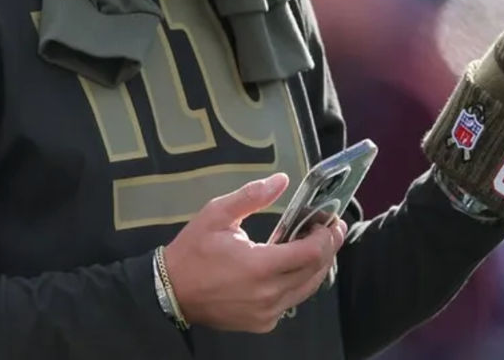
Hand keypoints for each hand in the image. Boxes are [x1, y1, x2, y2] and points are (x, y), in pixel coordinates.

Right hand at [162, 173, 347, 332]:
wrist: (171, 291)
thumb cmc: (193, 250)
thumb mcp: (217, 214)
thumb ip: (252, 196)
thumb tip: (282, 180)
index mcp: (259, 266)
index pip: (310, 254)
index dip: (327, 237)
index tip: (331, 220)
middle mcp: (268, 294)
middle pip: (316, 272)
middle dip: (328, 248)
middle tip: (332, 228)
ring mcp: (267, 313)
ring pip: (307, 289)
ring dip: (317, 266)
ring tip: (318, 244)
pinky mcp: (262, 323)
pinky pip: (291, 302)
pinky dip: (298, 283)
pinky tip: (293, 266)